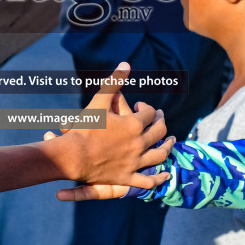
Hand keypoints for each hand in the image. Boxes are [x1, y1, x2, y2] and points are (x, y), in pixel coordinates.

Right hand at [51, 64, 171, 188]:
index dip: (148, 108)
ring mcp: (135, 162)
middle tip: (160, 118)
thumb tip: (126, 64)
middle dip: (161, 123)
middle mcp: (139, 143)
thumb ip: (114, 82)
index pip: (150, 113)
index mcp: (134, 124)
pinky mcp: (127, 177)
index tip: (142, 106)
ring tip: (171, 142)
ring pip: (159, 155)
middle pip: (159, 132)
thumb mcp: (99, 100)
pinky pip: (147, 180)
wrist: (72, 155)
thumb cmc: (84, 127)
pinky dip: (158, 178)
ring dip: (168, 147)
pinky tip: (165, 175)